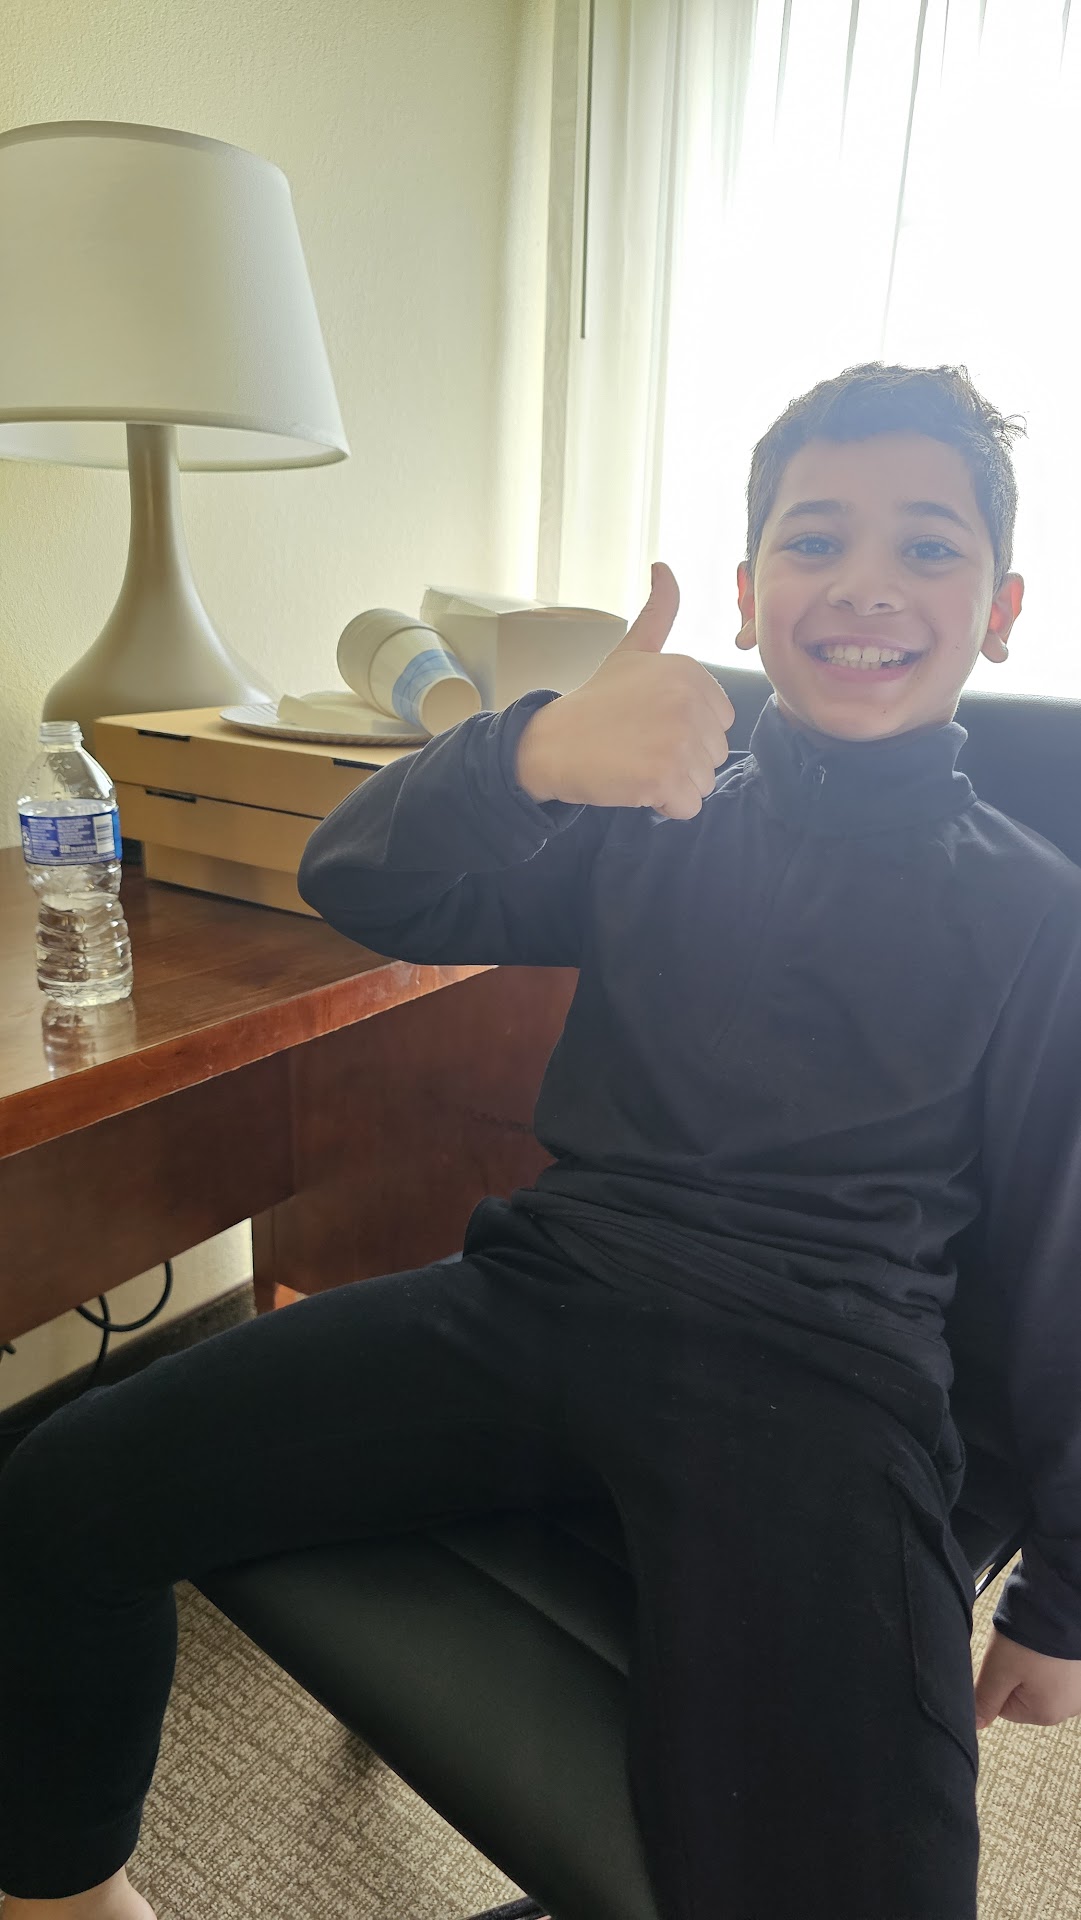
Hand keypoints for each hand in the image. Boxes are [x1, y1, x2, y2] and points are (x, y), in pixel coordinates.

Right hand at [515, 561, 734, 820]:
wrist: (551, 743)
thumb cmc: (594, 703)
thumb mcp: (631, 651)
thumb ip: (658, 612)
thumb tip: (664, 566)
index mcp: (691, 671)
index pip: (720, 722)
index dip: (687, 731)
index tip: (649, 723)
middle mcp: (691, 701)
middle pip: (715, 753)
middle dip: (681, 759)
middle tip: (639, 745)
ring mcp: (679, 740)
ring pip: (704, 782)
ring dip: (673, 784)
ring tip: (636, 763)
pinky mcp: (665, 777)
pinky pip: (688, 806)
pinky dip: (664, 805)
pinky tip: (635, 783)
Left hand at [974, 1623, 1080, 1728]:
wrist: (1061, 1604)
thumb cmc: (1030, 1637)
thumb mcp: (998, 1668)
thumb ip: (985, 1700)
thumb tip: (976, 1726)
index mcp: (1046, 1714)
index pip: (1005, 1707)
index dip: (999, 1681)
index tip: (1005, 1660)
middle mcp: (1068, 1709)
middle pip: (1026, 1695)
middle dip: (1018, 1672)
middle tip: (1021, 1649)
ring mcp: (1079, 1690)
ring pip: (1042, 1681)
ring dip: (1036, 1663)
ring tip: (1038, 1643)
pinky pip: (1059, 1670)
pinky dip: (1052, 1656)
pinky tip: (1050, 1641)